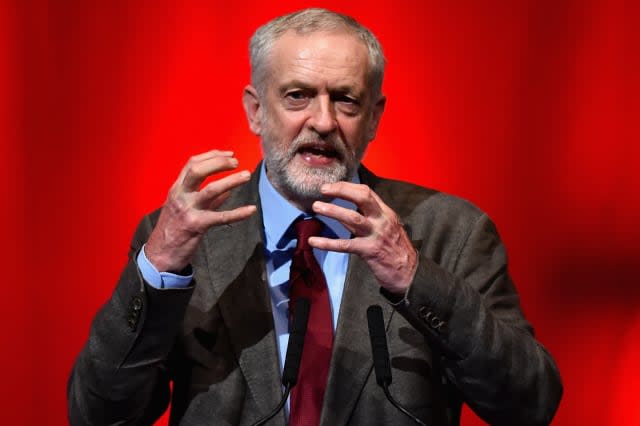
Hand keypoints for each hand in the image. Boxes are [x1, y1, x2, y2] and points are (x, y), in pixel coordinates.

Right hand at [145, 150, 256, 271]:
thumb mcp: (185, 208)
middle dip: (218, 163)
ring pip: (210, 190)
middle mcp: (180, 196)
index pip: (192, 163)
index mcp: (177, 188)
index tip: (229, 154)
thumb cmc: (174, 229)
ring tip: (246, 175)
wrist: (160, 254)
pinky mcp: (196, 226)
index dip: (212, 156)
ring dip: (230, 181)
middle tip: (236, 162)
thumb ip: (207, 199)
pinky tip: (251, 210)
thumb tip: (227, 191)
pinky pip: (220, 217)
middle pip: (197, 170)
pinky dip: (238, 213)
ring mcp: (188, 210)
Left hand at [308, 182, 416, 294]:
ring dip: (333, 211)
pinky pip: (344, 245)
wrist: (410, 273)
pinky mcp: (369, 251)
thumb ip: (366, 220)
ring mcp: (376, 235)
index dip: (347, 187)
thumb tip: (342, 213)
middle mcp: (382, 221)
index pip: (366, 192)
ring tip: (316, 207)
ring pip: (353, 218)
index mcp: (386, 213)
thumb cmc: (396, 251)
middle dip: (341, 190)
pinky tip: (313, 241)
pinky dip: (327, 243)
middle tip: (323, 190)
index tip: (331, 186)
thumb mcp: (386, 229)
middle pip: (362, 198)